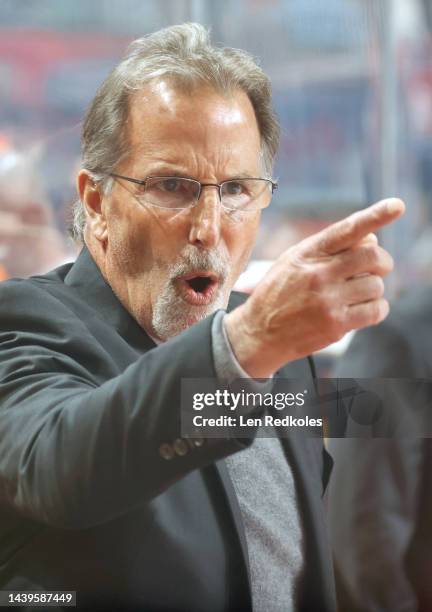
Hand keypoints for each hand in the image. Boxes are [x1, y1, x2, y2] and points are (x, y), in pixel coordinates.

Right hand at [224, 198, 404, 377]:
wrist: (259, 333)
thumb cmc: (278, 293)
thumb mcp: (293, 261)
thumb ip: (329, 247)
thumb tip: (372, 238)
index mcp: (308, 252)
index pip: (347, 229)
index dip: (376, 215)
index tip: (397, 206)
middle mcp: (319, 274)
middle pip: (373, 256)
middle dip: (382, 262)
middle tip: (378, 269)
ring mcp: (328, 300)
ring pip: (376, 285)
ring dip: (373, 290)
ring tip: (356, 295)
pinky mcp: (336, 324)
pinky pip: (376, 311)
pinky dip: (377, 309)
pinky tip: (363, 310)